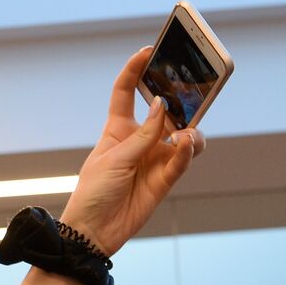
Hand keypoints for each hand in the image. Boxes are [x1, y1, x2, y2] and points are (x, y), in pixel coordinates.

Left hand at [60, 47, 206, 255]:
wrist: (93, 232)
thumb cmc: (93, 193)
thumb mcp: (113, 158)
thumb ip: (142, 134)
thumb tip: (162, 106)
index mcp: (118, 129)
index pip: (126, 92)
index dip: (136, 71)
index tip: (148, 52)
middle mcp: (140, 140)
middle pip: (165, 110)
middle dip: (179, 98)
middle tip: (191, 88)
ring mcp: (154, 158)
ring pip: (183, 134)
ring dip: (189, 130)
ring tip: (184, 134)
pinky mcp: (165, 178)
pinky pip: (182, 159)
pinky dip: (186, 150)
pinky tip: (185, 143)